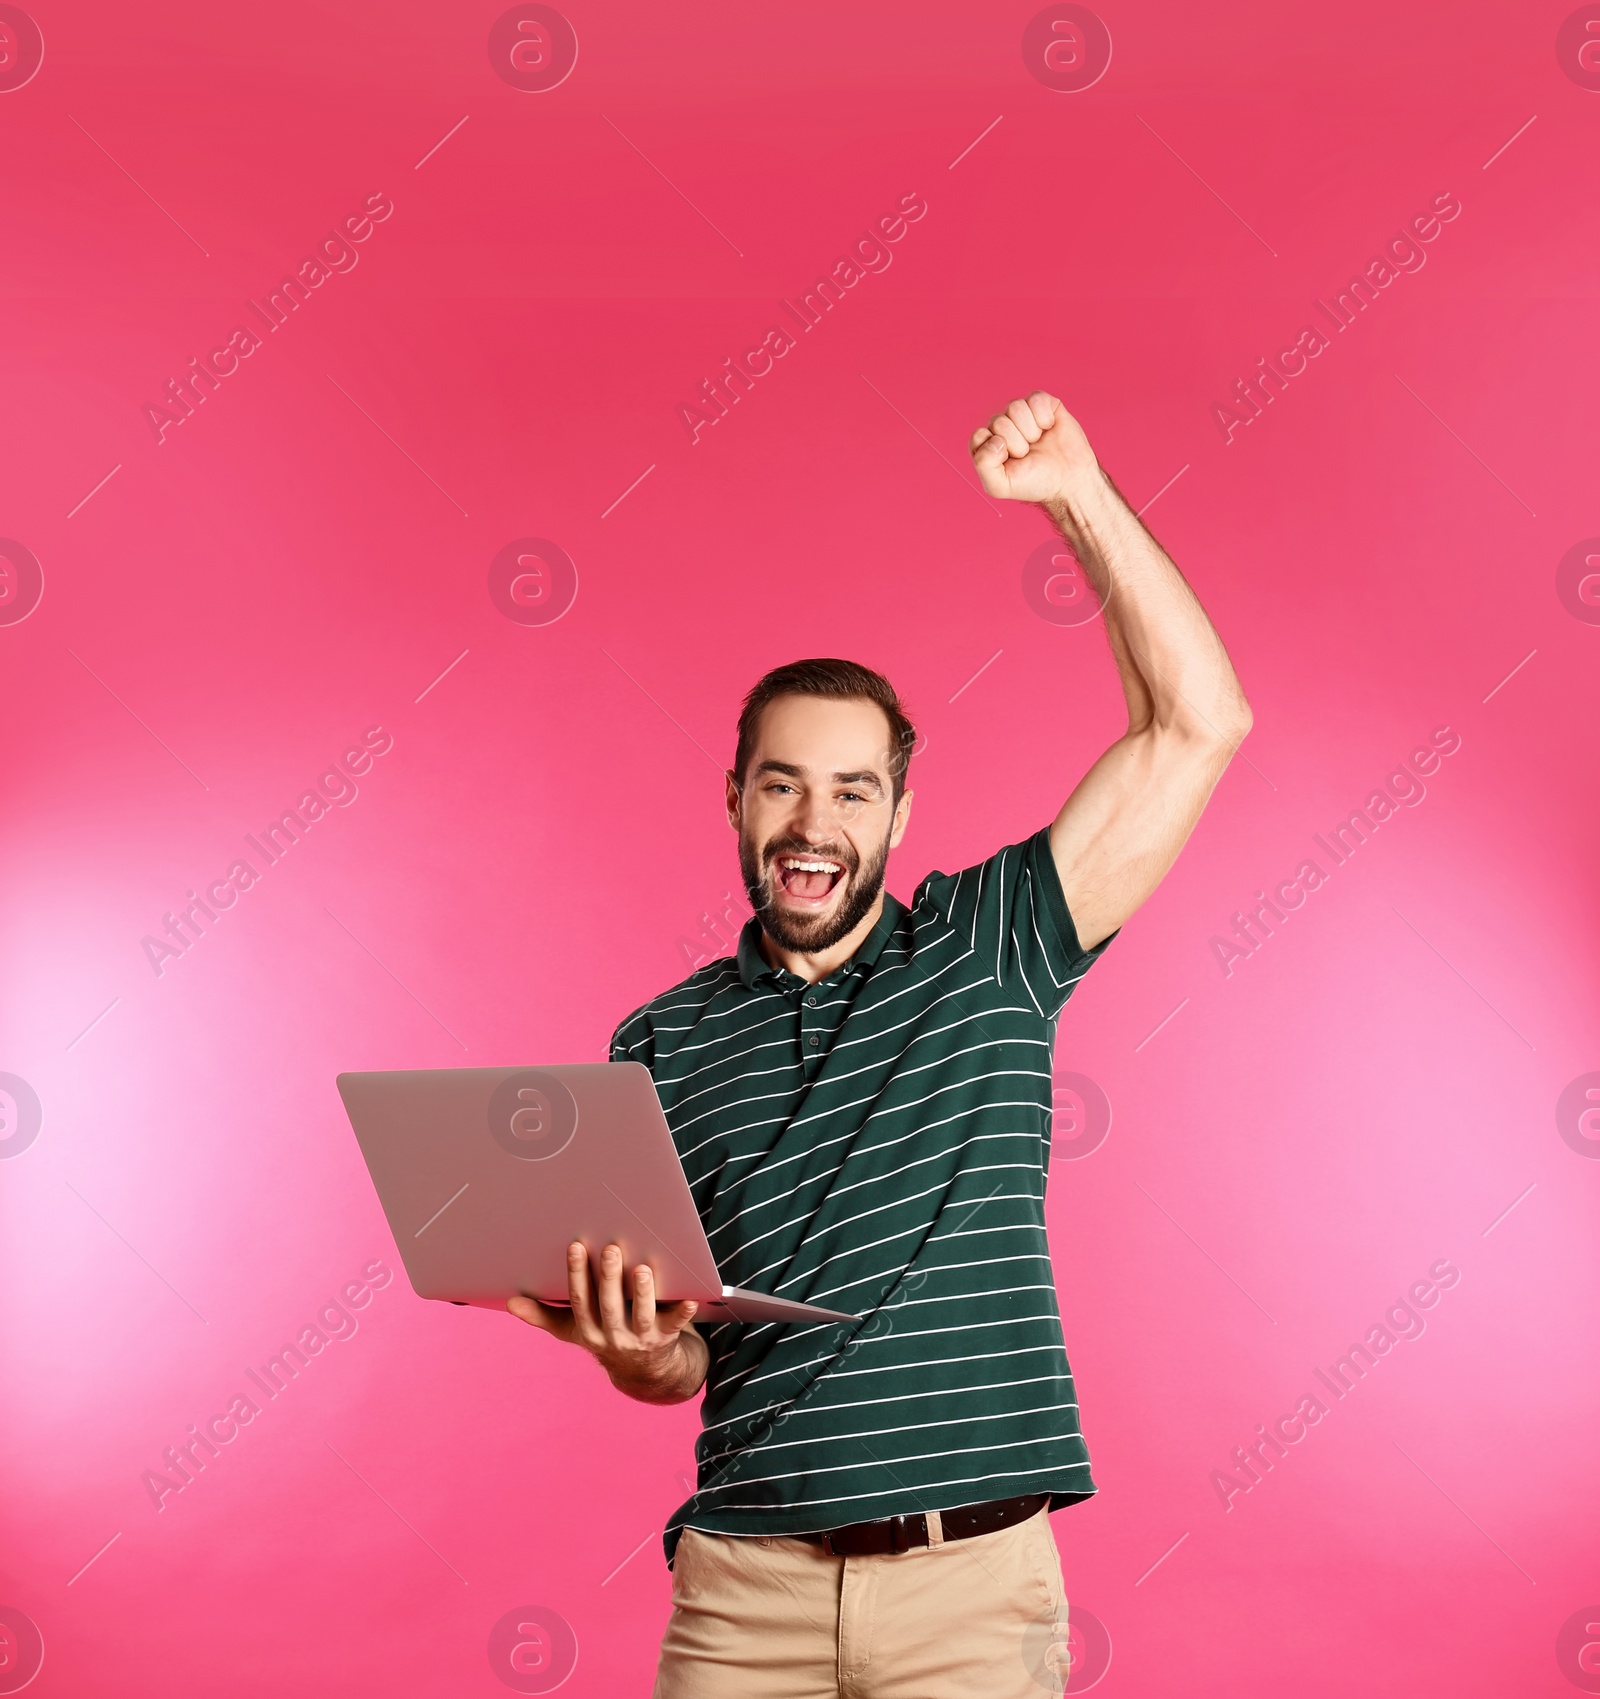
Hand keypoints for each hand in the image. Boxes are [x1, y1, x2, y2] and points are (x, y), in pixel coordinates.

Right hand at [508, 1240, 707, 1404]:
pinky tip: (690, 1298)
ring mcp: (640, 1340)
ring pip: (640, 1316)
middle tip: (611, 1249)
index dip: (577, 1274)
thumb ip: (544, 1315)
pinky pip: (675, 1326)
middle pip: (609, 1306)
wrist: (644, 1372)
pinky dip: (682, 1313)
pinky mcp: (666, 1339)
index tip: (576, 1245)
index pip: (580, 1301)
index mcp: (588, 1330)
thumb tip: (511, 1302)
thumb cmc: (605, 1336)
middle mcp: (613, 1337)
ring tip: (642, 1270)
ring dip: (642, 1293)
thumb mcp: (574, 1330)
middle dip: (609, 1277)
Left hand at [969, 391, 1098, 504]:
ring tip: (1038, 442)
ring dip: (1030, 430)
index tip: (1010, 461)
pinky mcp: (1043, 405)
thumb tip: (995, 438)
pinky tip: (1049, 428)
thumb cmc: (1035, 483)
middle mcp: (1004, 427)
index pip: (979, 436)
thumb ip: (983, 465)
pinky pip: (1036, 398)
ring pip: (1015, 407)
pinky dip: (1044, 416)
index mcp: (989, 445)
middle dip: (1017, 443)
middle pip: (998, 422)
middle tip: (1028, 454)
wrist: (1069, 480)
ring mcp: (1023, 415)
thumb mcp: (1000, 486)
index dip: (996, 449)